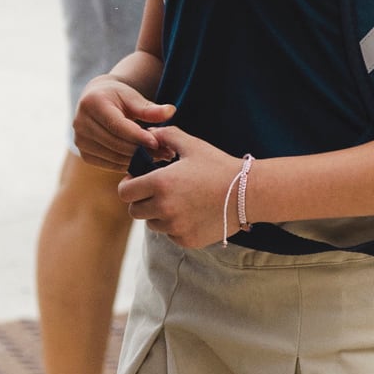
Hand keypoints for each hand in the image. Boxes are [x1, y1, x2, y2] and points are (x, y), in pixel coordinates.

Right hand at [72, 71, 171, 172]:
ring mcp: (79, 140)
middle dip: (141, 149)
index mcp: (92, 103)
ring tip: (159, 156)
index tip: (156, 142)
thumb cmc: (118, 97)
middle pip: (115, 143)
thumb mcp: (133, 97)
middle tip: (165, 152)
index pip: (116, 125)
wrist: (97, 101)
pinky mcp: (84, 154)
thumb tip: (171, 111)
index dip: (137, 136)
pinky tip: (143, 160)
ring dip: (137, 159)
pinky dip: (127, 164)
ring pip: (113, 156)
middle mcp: (79, 123)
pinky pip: (109, 165)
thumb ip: (150, 108)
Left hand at [115, 127, 246, 248]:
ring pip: (152, 224)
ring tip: (178, 202)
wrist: (248, 193)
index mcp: (160, 183)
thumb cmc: (219, 166)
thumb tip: (149, 133)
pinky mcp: (186, 240)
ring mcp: (175, 227)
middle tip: (158, 192)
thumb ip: (166, 136)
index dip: (129, 185)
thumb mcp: (192, 145)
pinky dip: (176, 226)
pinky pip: (171, 234)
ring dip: (158, 214)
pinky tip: (192, 213)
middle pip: (135, 211)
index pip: (125, 192)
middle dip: (142, 201)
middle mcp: (163, 208)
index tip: (139, 181)